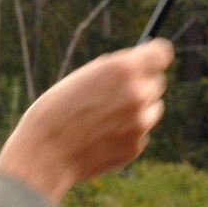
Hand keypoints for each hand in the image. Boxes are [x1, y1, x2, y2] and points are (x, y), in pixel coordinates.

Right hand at [0, 39, 172, 201]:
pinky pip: (140, 133)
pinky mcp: (136, 147)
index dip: (154, 56)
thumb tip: (138, 69)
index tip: (149, 61)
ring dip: (137, 111)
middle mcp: (137, 93)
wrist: (45, 153)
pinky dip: (127, 134)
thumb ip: (114, 71)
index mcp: (124, 68)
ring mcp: (140, 123)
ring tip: (104, 119)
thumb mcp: (83, 77)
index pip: (162, 53)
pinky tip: (100, 138)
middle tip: (114, 95)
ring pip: (152, 110)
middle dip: (141, 86)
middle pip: (158, 83)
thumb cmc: (57, 110)